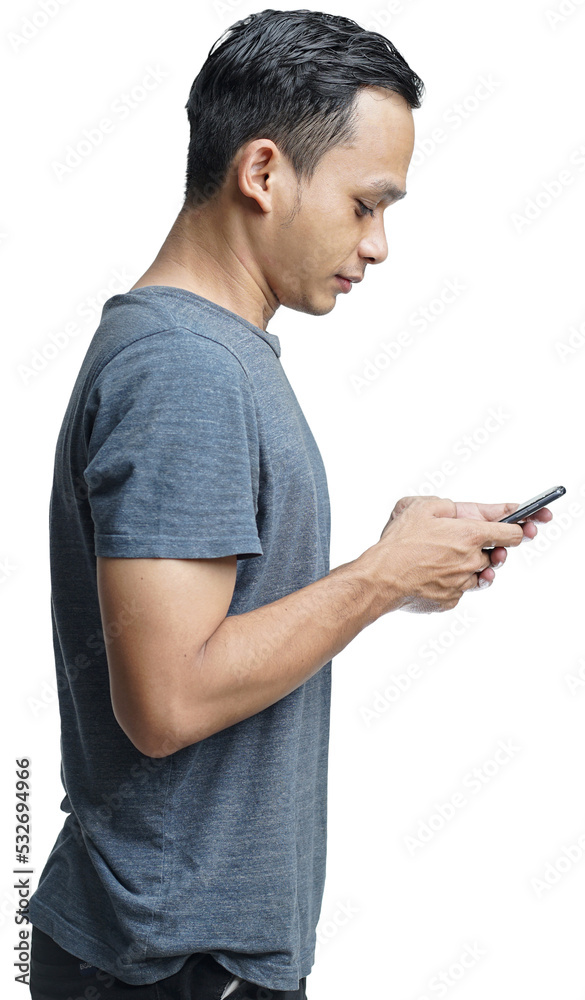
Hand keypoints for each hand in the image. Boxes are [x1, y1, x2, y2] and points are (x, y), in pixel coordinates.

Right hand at [385, 496, 553, 588]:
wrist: (379, 578)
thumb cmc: (398, 542)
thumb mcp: (420, 506)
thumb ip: (446, 506)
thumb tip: (456, 511)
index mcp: (469, 534)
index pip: (512, 532)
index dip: (521, 527)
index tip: (530, 525)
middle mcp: (471, 560)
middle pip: (496, 555)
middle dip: (492, 549)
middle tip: (487, 545)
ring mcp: (461, 583)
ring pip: (479, 574)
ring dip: (475, 566)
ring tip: (463, 560)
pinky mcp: (450, 600)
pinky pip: (460, 590)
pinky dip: (453, 582)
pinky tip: (437, 574)